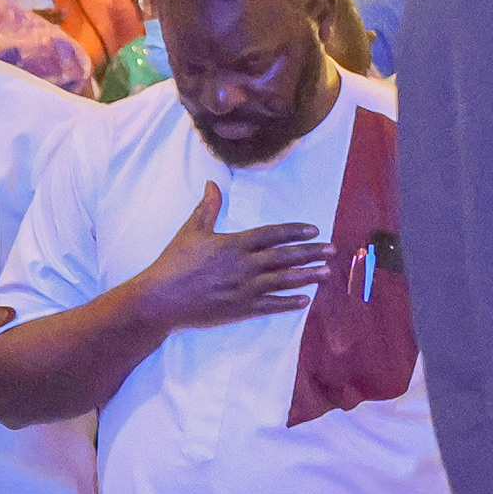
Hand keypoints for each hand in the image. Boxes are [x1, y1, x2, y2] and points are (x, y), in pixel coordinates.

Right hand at [127, 184, 328, 331]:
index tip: (314, 229)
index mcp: (233, 244)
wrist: (160, 300)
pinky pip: (271, 306)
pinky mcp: (241, 310)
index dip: (295, 231)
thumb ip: (207, 208)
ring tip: (327, 273)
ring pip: (283, 281)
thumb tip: (212, 184)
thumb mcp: (191, 231)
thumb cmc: (173, 264)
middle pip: (285, 257)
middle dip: (311, 252)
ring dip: (308, 276)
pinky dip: (290, 303)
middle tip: (332, 250)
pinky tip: (306, 300)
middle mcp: (244, 266)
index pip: (272, 234)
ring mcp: (244, 289)